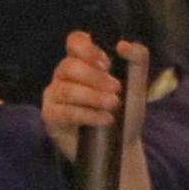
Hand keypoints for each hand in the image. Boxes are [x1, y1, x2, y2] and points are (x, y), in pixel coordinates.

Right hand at [39, 33, 154, 189]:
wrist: (121, 147)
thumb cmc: (124, 112)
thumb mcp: (136, 84)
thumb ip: (137, 58)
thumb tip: (123, 45)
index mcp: (82, 62)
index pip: (75, 42)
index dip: (86, 48)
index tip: (106, 63)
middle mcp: (64, 76)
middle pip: (69, 66)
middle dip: (95, 77)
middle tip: (117, 89)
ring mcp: (54, 95)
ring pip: (66, 89)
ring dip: (93, 96)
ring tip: (113, 105)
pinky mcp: (51, 116)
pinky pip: (65, 112)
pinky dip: (87, 114)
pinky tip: (105, 119)